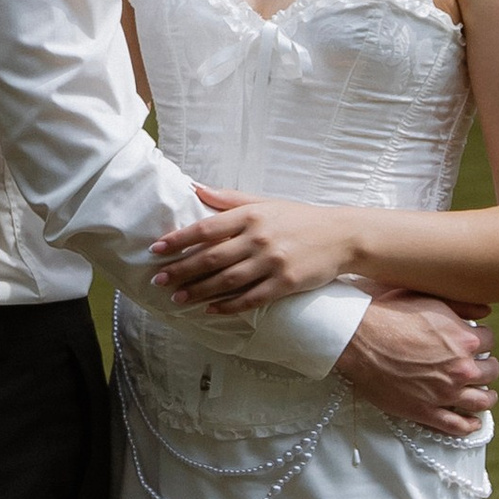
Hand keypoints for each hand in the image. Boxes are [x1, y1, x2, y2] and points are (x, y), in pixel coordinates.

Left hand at [151, 186, 354, 311]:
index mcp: (251, 214)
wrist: (341, 235)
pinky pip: (251, 298)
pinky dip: (229, 306)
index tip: (157, 249)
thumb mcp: (265, 202)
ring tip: (177, 298)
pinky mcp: (285, 283)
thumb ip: (229, 198)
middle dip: (181, 270)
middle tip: (159, 280)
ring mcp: (272, 262)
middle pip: (211, 257)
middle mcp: (259, 237)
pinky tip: (211, 310)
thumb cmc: (299, 218)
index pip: (206, 227)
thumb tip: (195, 188)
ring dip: (199, 291)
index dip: (179, 239)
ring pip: (227, 280)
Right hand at [338, 292, 496, 441]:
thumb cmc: (390, 313)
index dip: (481, 339)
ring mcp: (444, 393)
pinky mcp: (425, 411)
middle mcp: (460, 368)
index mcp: (464, 339)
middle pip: (490, 371)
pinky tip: (473, 421)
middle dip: (487, 367)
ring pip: (481, 401)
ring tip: (486, 394)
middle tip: (481, 366)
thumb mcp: (429, 298)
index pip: (489, 340)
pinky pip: (456, 425)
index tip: (475, 341)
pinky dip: (469, 425)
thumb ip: (462, 304)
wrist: (357, 338)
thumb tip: (487, 309)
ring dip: (487, 397)